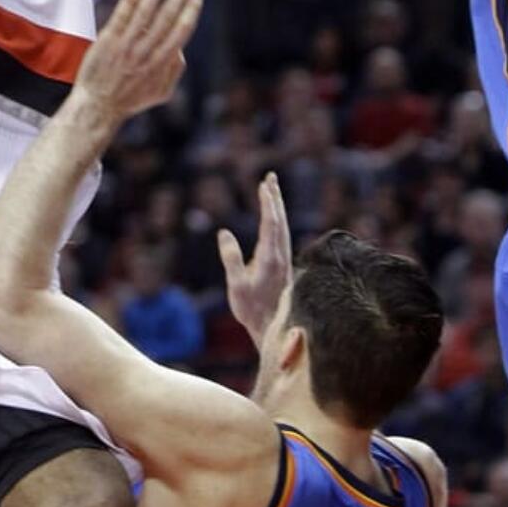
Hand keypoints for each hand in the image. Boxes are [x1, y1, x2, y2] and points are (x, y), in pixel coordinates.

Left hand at [74, 0, 202, 124]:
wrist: (98, 106)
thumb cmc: (131, 99)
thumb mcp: (162, 92)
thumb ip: (175, 70)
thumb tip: (181, 49)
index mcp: (162, 63)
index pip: (182, 30)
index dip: (190, 10)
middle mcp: (146, 52)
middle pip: (167, 16)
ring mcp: (127, 45)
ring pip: (146, 12)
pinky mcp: (108, 40)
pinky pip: (121, 15)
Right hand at [219, 173, 291, 343]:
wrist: (272, 328)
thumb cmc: (252, 309)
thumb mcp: (236, 285)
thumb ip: (231, 258)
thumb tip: (224, 233)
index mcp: (270, 257)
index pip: (270, 223)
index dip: (268, 203)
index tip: (264, 184)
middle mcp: (281, 256)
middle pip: (280, 220)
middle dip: (275, 198)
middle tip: (270, 177)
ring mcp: (283, 260)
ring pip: (282, 227)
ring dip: (277, 207)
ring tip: (272, 191)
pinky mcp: (282, 266)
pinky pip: (282, 236)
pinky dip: (277, 221)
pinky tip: (274, 219)